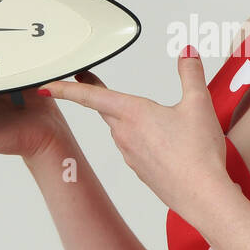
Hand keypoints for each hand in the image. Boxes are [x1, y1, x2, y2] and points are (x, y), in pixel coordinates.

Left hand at [37, 47, 230, 222]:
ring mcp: (130, 155)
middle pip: (105, 110)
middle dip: (96, 95)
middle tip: (90, 81)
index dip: (65, 88)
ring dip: (124, 118)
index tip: (46, 85)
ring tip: (141, 112)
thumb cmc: (198, 154)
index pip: (90, 97)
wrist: (203, 197)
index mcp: (133, 114)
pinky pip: (132, 148)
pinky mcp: (140, 171)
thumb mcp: (199, 104)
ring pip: (120, 129)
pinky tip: (159, 141)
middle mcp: (125, 135)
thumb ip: (190, 74)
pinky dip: (140, 139)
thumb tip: (187, 52)